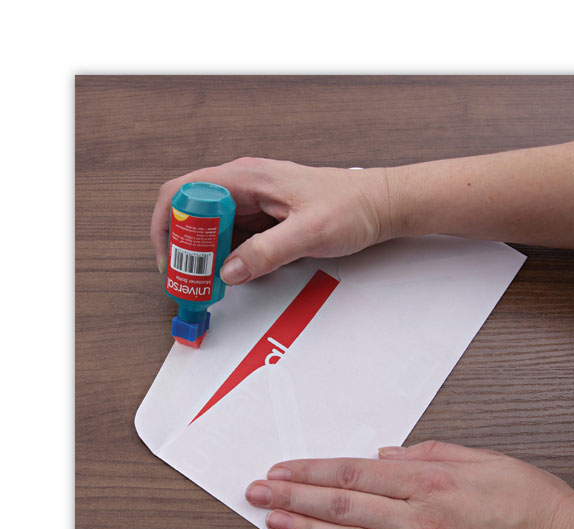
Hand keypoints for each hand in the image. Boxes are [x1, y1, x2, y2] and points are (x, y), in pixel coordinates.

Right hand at [150, 158, 394, 282]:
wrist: (380, 204)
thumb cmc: (351, 207)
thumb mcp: (309, 233)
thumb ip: (268, 253)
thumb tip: (229, 271)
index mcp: (248, 178)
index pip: (184, 191)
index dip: (168, 223)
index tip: (171, 257)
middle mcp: (245, 185)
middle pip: (193, 211)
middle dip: (185, 245)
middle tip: (189, 278)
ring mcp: (255, 201)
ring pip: (212, 226)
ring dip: (204, 253)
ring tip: (206, 281)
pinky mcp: (266, 217)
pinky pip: (234, 235)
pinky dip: (226, 255)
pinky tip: (231, 273)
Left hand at [245, 440, 573, 528]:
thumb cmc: (538, 505)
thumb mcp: (487, 459)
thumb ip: (432, 453)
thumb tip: (386, 455)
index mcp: (432, 482)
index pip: (354, 474)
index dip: (311, 473)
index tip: (281, 471)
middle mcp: (421, 521)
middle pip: (342, 507)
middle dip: (293, 499)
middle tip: (258, 495)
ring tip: (274, 524)